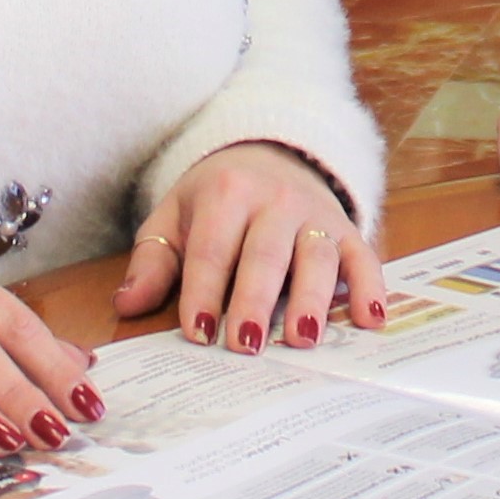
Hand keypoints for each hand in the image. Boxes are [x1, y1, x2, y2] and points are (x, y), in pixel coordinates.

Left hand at [114, 144, 387, 350]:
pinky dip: (370, 288)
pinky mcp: (346, 228)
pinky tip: (369, 320)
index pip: (212, 248)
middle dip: (255, 301)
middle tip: (245, 346)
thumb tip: (128, 304)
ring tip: (302, 339)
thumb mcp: (174, 216)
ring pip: (316, 257)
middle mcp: (276, 200)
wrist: (269, 152)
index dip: (204, 292)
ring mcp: (315, 214)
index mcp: (226, 192)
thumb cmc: (216, 199)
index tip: (198, 334)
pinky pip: (363, 257)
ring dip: (312, 299)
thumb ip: (153, 261)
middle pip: (265, 255)